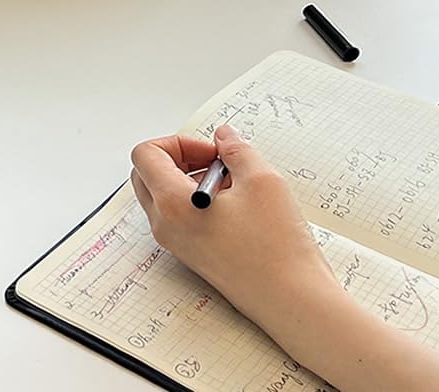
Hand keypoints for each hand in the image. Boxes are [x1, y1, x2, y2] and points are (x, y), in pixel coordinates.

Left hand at [129, 126, 336, 329]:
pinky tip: (237, 206)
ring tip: (234, 186)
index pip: (145, 154)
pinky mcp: (191, 254)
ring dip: (191, 178)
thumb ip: (235, 149)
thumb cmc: (277, 247)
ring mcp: (176, 242)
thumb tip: (223, 136)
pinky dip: (199, 200)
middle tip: (217, 162)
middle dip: (179, 158)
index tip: (211, 152)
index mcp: (172, 203)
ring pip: (164, 194)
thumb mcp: (261, 180)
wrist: (293, 303)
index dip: (178, 142)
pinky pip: (179, 215)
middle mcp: (165, 225)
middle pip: (148, 173)